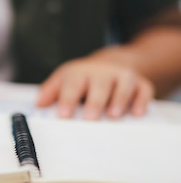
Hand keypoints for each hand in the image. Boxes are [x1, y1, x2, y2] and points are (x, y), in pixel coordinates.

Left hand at [36, 55, 153, 119]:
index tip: (63, 116)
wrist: (112, 63)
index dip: (67, 99)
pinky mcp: (141, 83)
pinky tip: (137, 113)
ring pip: (123, 85)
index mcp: (80, 72)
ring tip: (113, 116)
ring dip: (119, 100)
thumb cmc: (82, 78)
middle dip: (95, 102)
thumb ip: (50, 92)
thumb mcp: (63, 79)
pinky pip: (144, 90)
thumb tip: (38, 105)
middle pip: (99, 85)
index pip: (72, 84)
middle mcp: (102, 72)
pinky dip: (142, 101)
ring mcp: (122, 76)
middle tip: (89, 119)